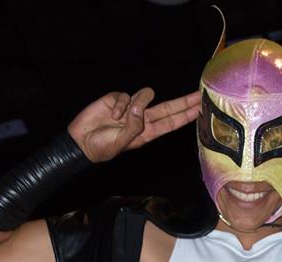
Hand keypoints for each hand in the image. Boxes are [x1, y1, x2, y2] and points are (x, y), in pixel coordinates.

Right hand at [68, 88, 200, 162]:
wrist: (82, 141)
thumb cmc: (103, 147)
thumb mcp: (122, 143)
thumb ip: (133, 126)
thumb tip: (139, 108)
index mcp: (148, 133)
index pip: (171, 122)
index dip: (185, 115)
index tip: (199, 109)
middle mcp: (142, 119)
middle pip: (168, 107)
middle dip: (183, 102)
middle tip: (199, 95)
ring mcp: (131, 108)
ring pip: (145, 95)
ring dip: (135, 105)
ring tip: (120, 119)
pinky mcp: (118, 99)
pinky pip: (126, 95)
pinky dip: (119, 105)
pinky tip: (111, 115)